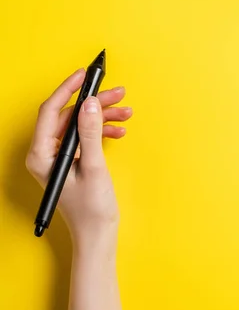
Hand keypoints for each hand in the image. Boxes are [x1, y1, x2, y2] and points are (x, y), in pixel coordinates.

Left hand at [26, 69, 131, 254]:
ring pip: (80, 125)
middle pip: (68, 116)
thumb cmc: (91, 209)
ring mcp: (58, 157)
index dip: (69, 90)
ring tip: (125, 112)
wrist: (97, 234)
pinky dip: (102, 132)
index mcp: (41, 155)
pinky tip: (119, 131)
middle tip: (117, 93)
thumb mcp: (94, 168)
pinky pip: (85, 137)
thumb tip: (90, 103)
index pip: (51, 111)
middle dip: (94, 104)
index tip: (85, 75)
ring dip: (103, 117)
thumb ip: (91, 133)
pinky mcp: (71, 161)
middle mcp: (46, 153)